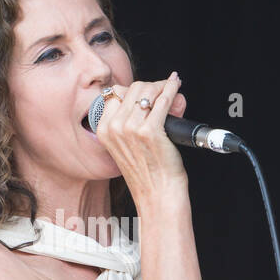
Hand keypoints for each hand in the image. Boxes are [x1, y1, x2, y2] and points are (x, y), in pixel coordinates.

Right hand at [94, 73, 187, 197]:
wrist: (158, 194)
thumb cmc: (148, 172)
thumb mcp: (130, 144)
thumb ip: (137, 118)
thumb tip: (160, 92)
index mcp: (104, 130)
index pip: (114, 94)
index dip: (133, 90)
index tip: (147, 92)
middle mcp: (114, 128)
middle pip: (132, 89)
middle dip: (150, 87)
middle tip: (163, 91)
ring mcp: (131, 129)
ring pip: (147, 92)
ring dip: (161, 87)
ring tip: (171, 90)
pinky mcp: (151, 131)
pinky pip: (163, 100)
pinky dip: (171, 89)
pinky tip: (175, 85)